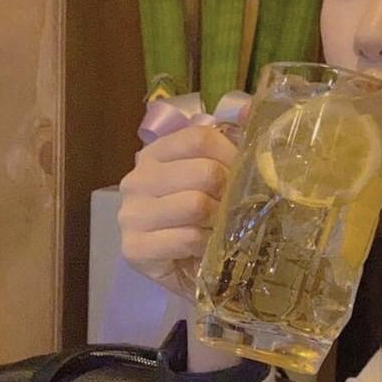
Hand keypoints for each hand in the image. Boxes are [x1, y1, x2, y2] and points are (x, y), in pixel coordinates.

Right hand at [118, 124, 239, 298]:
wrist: (186, 273)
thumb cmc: (203, 223)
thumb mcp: (216, 180)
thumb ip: (231, 142)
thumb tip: (251, 108)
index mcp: (155, 155)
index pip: (199, 137)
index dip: (231, 156)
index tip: (243, 178)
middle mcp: (136, 180)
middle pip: (202, 172)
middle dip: (229, 194)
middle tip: (234, 211)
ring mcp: (130, 215)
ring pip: (195, 204)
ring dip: (219, 222)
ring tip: (220, 231)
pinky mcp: (134, 249)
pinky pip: (186, 238)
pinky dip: (205, 245)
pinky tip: (205, 249)